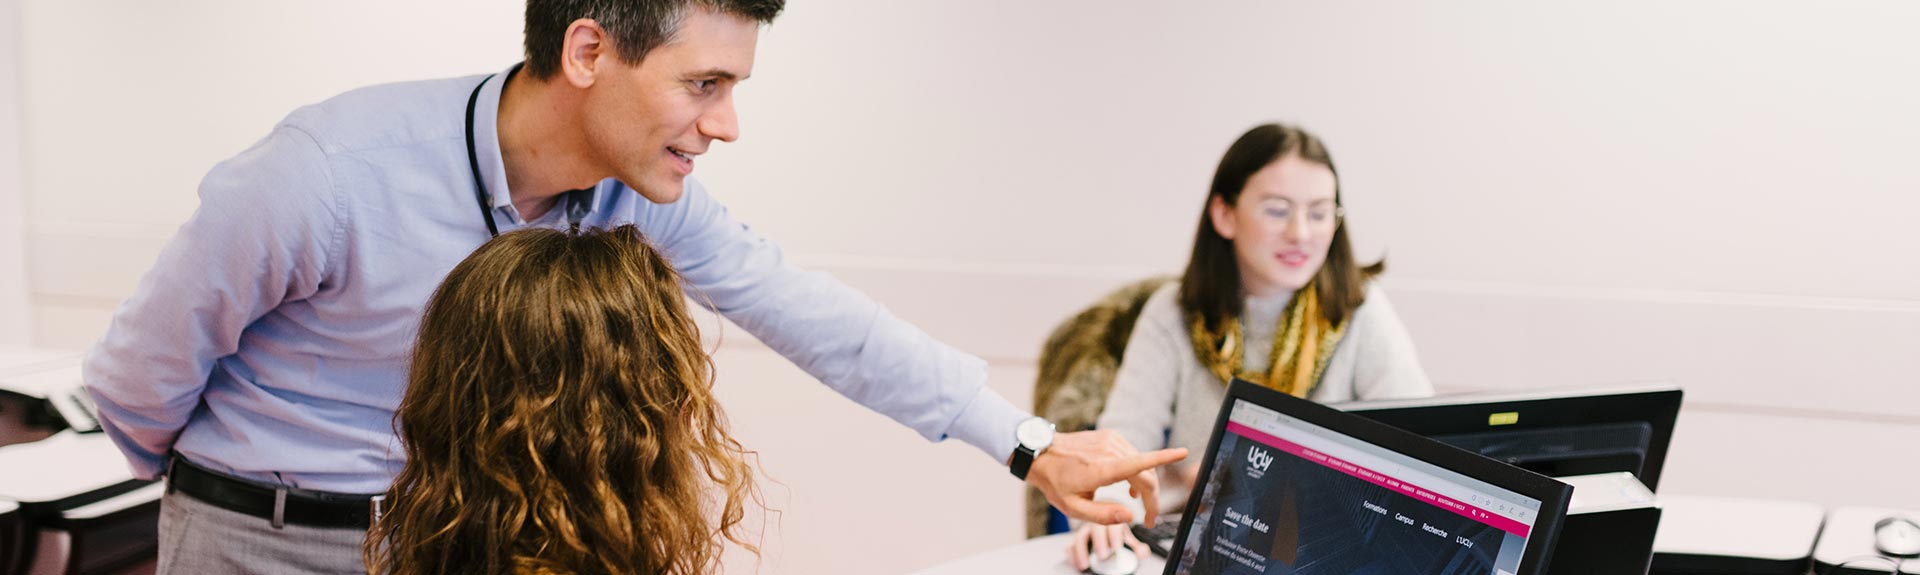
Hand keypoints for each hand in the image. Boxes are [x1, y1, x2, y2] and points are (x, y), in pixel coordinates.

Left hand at [1026, 429, 1187, 526]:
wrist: (1040, 452)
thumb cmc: (1055, 481)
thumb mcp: (1073, 508)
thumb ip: (1103, 515)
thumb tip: (1131, 516)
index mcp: (1101, 468)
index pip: (1139, 463)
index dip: (1164, 457)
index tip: (1183, 452)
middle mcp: (1109, 450)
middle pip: (1145, 472)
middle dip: (1153, 497)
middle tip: (1150, 518)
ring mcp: (1110, 440)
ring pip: (1141, 463)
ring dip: (1145, 485)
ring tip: (1137, 503)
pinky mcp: (1110, 436)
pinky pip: (1133, 454)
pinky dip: (1137, 470)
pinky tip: (1128, 485)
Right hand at [1066, 522, 1150, 571]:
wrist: (1102, 533)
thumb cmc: (1115, 535)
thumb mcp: (1126, 539)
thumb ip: (1136, 546)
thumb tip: (1143, 552)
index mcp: (1111, 520)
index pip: (1113, 523)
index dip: (1115, 535)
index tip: (1116, 547)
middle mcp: (1096, 523)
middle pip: (1095, 528)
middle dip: (1099, 542)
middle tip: (1104, 555)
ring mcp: (1084, 532)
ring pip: (1079, 537)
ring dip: (1082, 551)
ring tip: (1085, 565)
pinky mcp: (1075, 541)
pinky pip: (1070, 546)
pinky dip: (1072, 555)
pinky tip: (1076, 563)